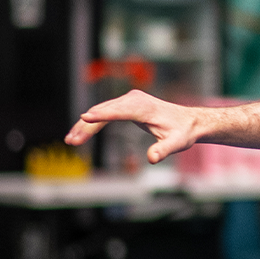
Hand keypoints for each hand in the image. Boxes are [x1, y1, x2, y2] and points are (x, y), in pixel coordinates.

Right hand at [65, 90, 198, 163]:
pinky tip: (81, 133)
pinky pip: (105, 113)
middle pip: (104, 111)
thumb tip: (152, 159)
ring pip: (101, 111)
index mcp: (144, 107)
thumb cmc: (182, 133)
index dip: (102, 115)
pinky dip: (92, 123)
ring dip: (85, 125)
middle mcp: (134, 99)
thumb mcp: (177, 144)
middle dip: (86, 126)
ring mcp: (129, 100)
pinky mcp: (126, 104)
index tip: (85, 118)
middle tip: (72, 141)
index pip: (119, 110)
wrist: (188, 121)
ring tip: (71, 140)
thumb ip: (164, 150)